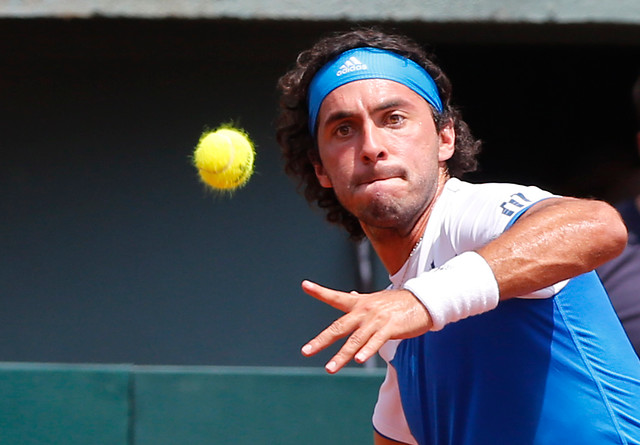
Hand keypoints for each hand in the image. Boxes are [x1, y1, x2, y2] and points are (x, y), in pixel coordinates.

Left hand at [300, 280, 432, 372]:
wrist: (423, 301)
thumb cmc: (398, 303)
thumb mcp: (376, 300)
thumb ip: (361, 299)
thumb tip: (350, 293)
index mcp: (359, 303)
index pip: (336, 297)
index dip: (320, 291)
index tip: (305, 284)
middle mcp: (364, 311)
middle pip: (339, 327)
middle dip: (322, 340)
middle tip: (306, 351)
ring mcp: (376, 320)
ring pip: (355, 340)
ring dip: (342, 355)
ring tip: (330, 369)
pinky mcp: (390, 328)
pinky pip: (376, 341)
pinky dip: (367, 350)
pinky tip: (358, 359)